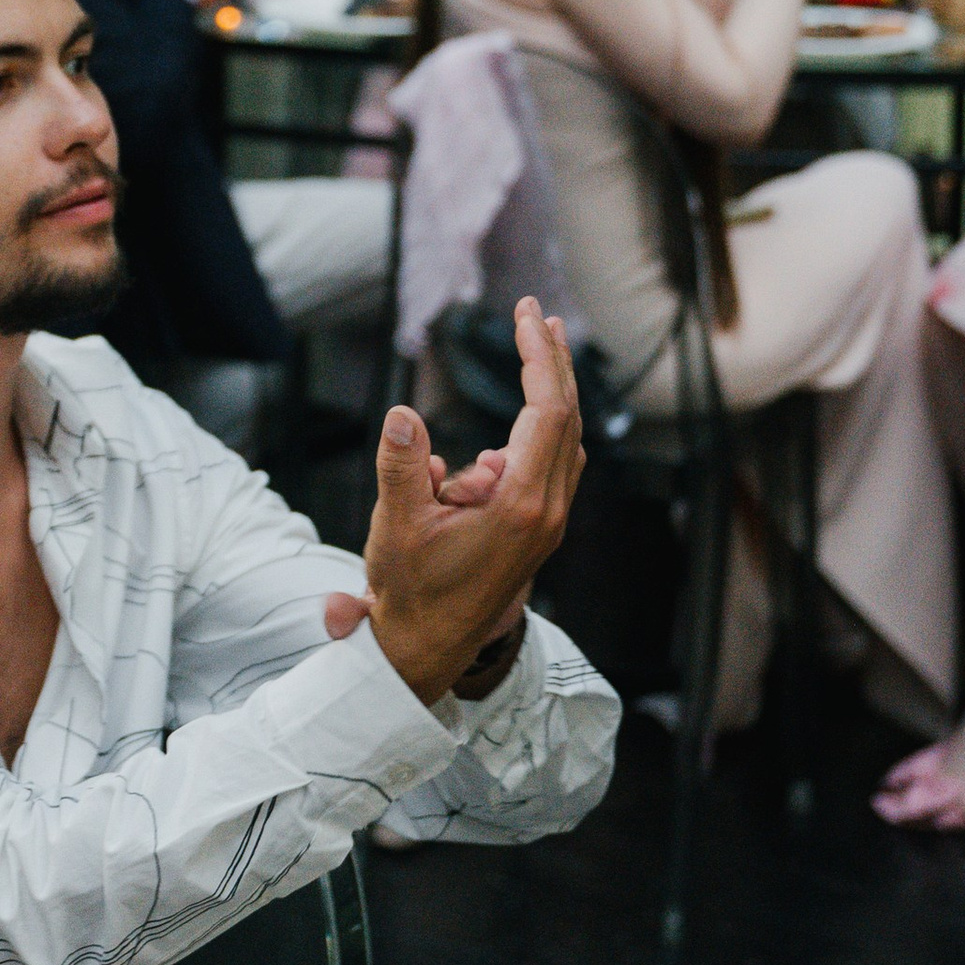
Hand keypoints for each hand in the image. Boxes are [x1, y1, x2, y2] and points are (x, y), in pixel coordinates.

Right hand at [353, 299, 582, 703]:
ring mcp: (548, 521)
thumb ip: (401, 466)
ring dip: (554, 393)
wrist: (430, 648)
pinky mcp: (537, 529)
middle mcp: (548, 509)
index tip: (526, 316)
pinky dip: (543, 430)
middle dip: (554, 362)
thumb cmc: (412, 589)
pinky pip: (553, 466)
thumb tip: (402, 414)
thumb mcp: (396, 525)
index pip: (547, 410)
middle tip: (539, 316)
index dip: (539, 356)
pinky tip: (513, 432)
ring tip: (540, 349)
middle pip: (567, 418)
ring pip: (565, 442)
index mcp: (523, 503)